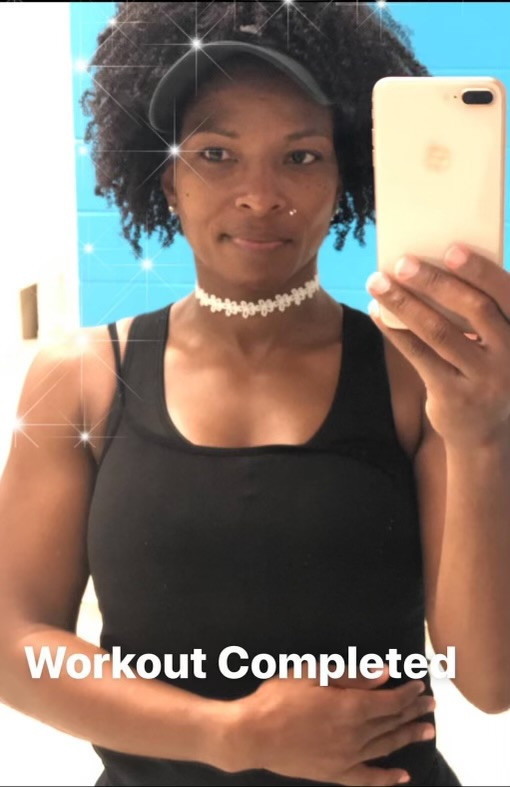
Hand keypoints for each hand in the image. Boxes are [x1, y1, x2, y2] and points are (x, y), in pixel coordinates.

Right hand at [228, 665, 434, 785]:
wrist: (254, 734)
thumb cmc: (280, 697)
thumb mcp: (314, 674)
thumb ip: (353, 677)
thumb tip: (385, 674)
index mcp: (351, 707)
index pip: (390, 701)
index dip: (408, 693)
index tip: (420, 686)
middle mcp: (355, 735)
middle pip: (392, 722)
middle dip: (413, 711)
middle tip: (431, 705)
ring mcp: (347, 758)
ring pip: (386, 747)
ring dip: (407, 737)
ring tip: (427, 731)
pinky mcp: (335, 774)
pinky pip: (368, 780)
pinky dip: (387, 779)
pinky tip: (402, 776)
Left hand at [366, 244, 509, 447]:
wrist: (487, 433)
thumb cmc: (488, 369)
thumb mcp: (499, 342)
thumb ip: (482, 311)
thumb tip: (434, 267)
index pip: (507, 294)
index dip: (481, 271)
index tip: (451, 249)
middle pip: (474, 309)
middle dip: (435, 282)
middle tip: (403, 263)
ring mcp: (484, 378)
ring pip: (439, 332)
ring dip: (404, 303)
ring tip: (378, 283)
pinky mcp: (454, 395)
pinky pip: (419, 356)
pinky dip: (395, 331)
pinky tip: (378, 312)